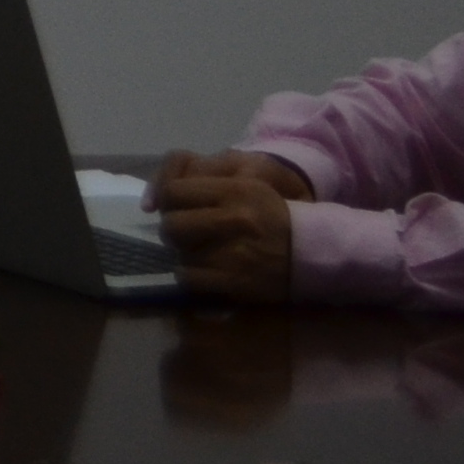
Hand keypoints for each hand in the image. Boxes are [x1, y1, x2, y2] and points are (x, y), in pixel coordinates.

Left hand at [154, 149, 313, 302]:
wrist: (313, 251)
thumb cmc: (271, 216)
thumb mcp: (243, 186)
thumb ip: (198, 183)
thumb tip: (150, 201)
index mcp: (236, 189)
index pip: (174, 191)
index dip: (167, 201)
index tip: (174, 209)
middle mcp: (235, 218)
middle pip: (172, 224)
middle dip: (172, 232)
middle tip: (185, 235)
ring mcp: (236, 252)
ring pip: (180, 253)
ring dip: (184, 255)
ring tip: (200, 254)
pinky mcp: (236, 280)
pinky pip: (190, 278)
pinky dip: (191, 277)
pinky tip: (205, 273)